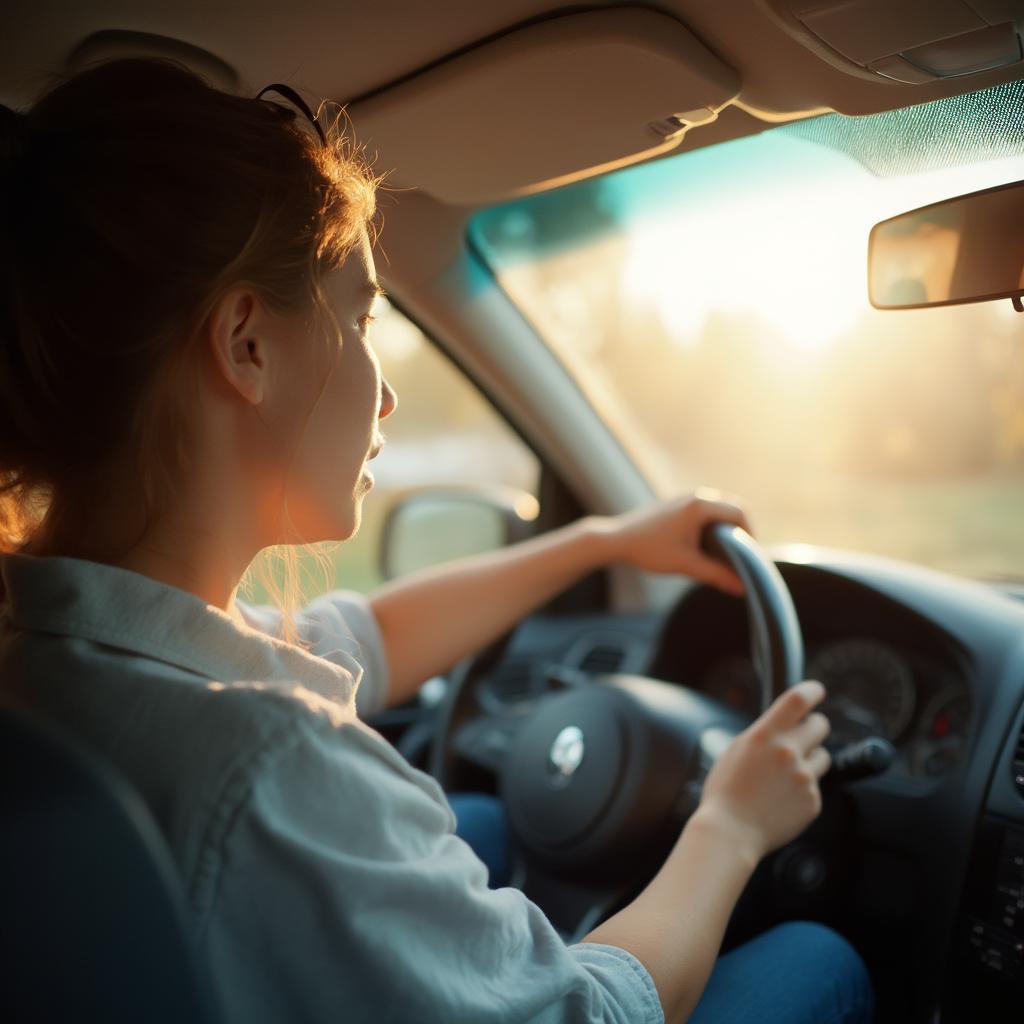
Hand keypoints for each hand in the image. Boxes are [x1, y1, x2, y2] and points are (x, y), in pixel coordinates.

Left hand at [600, 490, 752, 595]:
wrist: (615, 540)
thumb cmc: (648, 550)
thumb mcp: (685, 565)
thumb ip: (715, 575)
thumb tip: (742, 588)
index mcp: (699, 505)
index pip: (740, 513)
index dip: (750, 534)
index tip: (749, 556)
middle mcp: (694, 496)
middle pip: (731, 509)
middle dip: (739, 532)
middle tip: (740, 557)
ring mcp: (684, 499)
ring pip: (717, 511)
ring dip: (724, 530)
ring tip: (723, 555)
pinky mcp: (676, 506)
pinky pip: (703, 513)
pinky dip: (710, 528)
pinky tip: (704, 548)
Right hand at [695, 680, 831, 861]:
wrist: (730, 831)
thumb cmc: (725, 792)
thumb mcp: (736, 750)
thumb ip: (762, 734)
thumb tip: (781, 726)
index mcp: (765, 735)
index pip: (798, 700)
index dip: (812, 690)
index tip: (817, 690)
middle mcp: (788, 752)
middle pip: (821, 724)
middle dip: (814, 726)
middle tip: (805, 734)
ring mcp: (804, 778)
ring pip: (822, 756)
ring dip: (810, 760)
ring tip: (786, 775)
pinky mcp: (813, 801)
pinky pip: (815, 786)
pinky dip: (803, 790)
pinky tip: (782, 799)